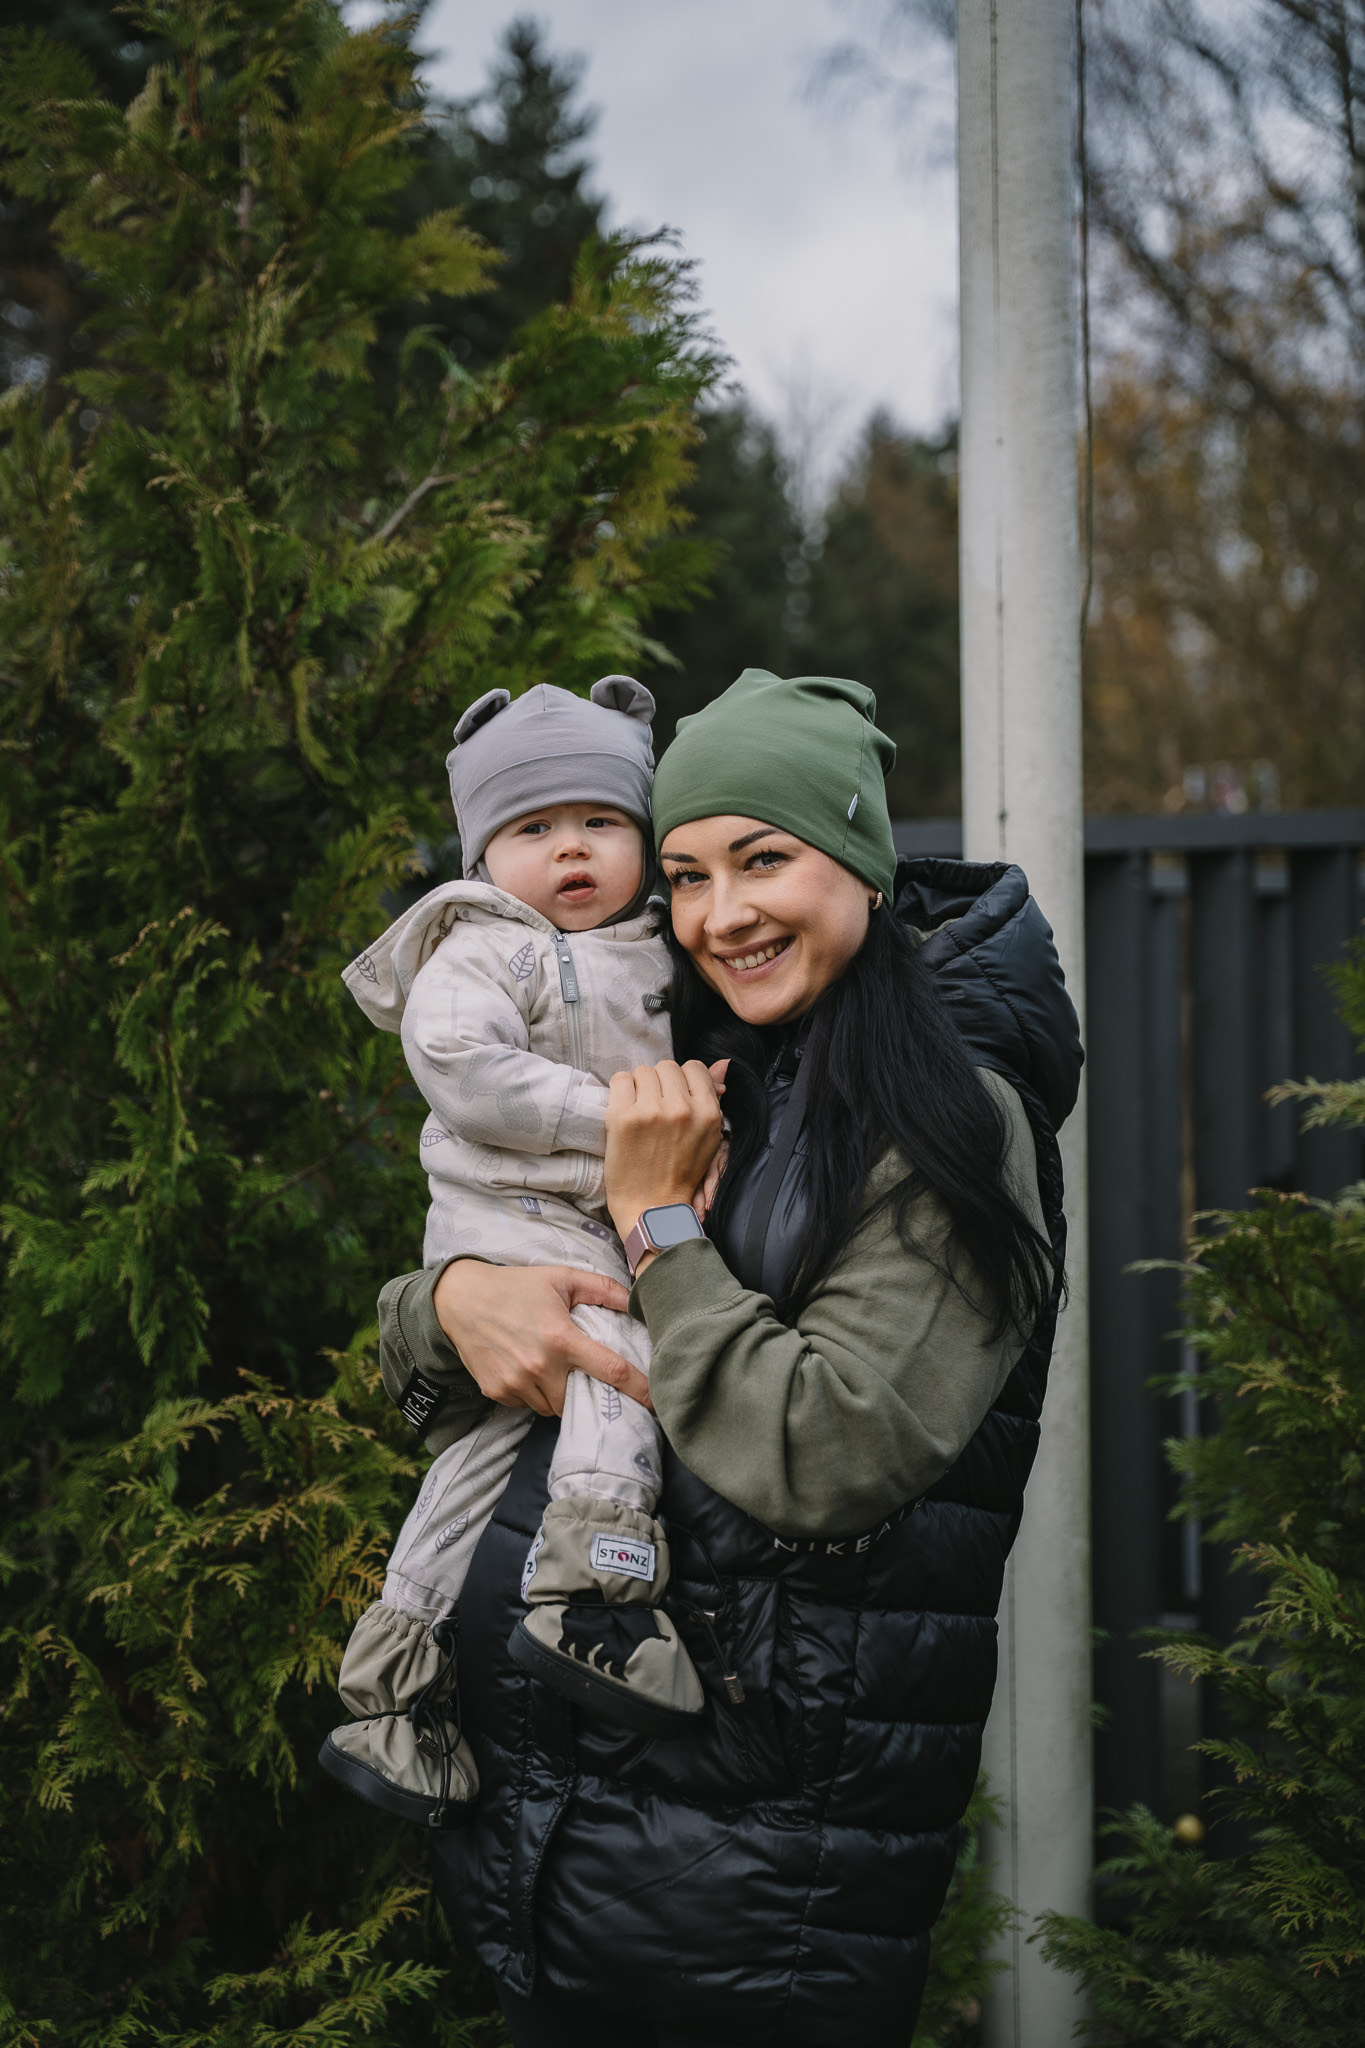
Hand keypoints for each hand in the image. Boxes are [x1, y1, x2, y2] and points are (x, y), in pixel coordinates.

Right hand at [432, 1261, 648, 1416]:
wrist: (460, 1299)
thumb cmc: (516, 1286)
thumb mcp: (561, 1278)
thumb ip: (603, 1289)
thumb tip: (639, 1298)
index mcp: (562, 1339)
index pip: (612, 1371)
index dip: (640, 1390)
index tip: (660, 1404)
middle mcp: (540, 1367)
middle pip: (579, 1398)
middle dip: (586, 1391)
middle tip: (579, 1372)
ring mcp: (516, 1383)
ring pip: (552, 1407)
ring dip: (559, 1394)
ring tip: (549, 1367)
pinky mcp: (497, 1392)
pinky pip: (527, 1405)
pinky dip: (533, 1394)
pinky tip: (526, 1369)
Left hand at [604, 1058, 725, 1246]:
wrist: (651, 1207)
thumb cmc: (679, 1174)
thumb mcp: (707, 1136)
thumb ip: (712, 1097)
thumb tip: (722, 1063)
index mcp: (707, 1112)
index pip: (694, 1068)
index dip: (681, 1080)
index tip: (673, 1097)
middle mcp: (682, 1108)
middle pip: (667, 1067)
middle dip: (660, 1084)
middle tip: (655, 1108)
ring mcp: (652, 1111)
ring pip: (643, 1072)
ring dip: (639, 1088)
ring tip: (639, 1112)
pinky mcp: (624, 1117)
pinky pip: (620, 1079)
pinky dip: (620, 1091)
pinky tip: (624, 1112)